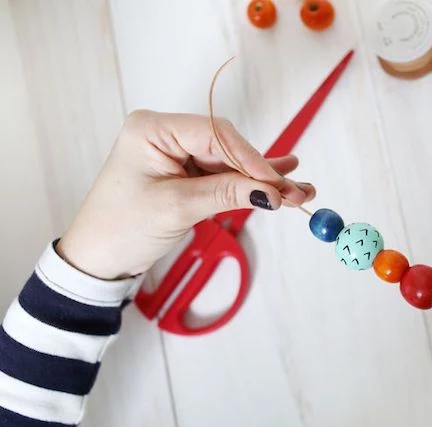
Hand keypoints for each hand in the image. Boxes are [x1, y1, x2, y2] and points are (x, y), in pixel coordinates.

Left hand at [57, 110, 314, 279]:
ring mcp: (178, 154)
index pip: (215, 134)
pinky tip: (280, 181)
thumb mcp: (177, 208)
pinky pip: (223, 176)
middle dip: (262, 172)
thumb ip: (226, 194)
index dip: (250, 157)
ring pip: (230, 164)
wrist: (97, 258)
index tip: (275, 183)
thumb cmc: (121, 228)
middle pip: (227, 148)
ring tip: (298, 192)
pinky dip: (248, 185)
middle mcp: (167, 134)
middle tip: (297, 192)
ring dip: (262, 181)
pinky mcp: (186, 173)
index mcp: (153, 129)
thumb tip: (271, 192)